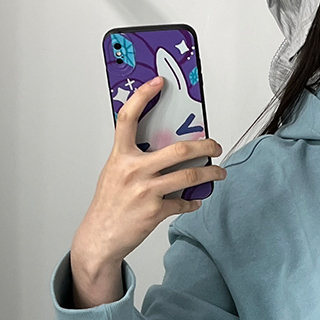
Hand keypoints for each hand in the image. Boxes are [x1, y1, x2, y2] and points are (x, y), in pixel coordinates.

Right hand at [69, 75, 226, 305]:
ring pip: (190, 176)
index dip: (142, 96)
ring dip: (211, 173)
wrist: (99, 237)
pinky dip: (193, 201)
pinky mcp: (155, 211)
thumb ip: (135, 158)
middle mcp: (133, 171)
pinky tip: (195, 200)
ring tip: (219, 172)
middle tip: (216, 145)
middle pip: (179, 150)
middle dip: (205, 146)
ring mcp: (145, 191)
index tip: (158, 82)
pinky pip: (184, 203)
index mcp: (120, 156)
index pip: (128, 118)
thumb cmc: (109, 204)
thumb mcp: (115, 173)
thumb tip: (165, 149)